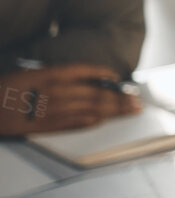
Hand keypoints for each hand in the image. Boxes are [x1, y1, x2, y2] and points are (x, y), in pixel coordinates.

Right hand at [0, 63, 141, 136]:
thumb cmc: (7, 89)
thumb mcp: (33, 74)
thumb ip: (59, 76)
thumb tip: (85, 80)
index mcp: (54, 73)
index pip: (89, 71)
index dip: (107, 76)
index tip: (120, 80)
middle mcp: (58, 90)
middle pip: (97, 93)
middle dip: (121, 97)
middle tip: (137, 101)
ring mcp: (55, 109)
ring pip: (93, 109)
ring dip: (115, 110)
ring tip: (131, 111)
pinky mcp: (49, 125)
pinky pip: (77, 122)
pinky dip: (94, 120)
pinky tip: (106, 120)